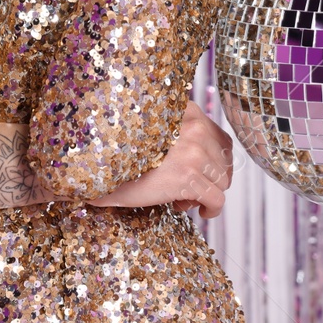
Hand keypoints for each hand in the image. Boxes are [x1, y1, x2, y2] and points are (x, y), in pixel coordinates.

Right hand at [86, 101, 233, 218]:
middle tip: (187, 189)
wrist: (97, 164)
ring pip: (222, 180)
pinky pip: (217, 199)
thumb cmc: (120, 150)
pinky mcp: (188, 177)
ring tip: (183, 199)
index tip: (198, 173)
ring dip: (207, 193)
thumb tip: (200, 156)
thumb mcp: (151, 129)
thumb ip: (177, 133)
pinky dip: (212, 209)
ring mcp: (193, 151)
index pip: (220, 137)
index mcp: (185, 111)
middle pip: (225, 160)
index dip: (213, 160)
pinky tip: (199, 211)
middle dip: (210, 178)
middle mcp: (194, 126)